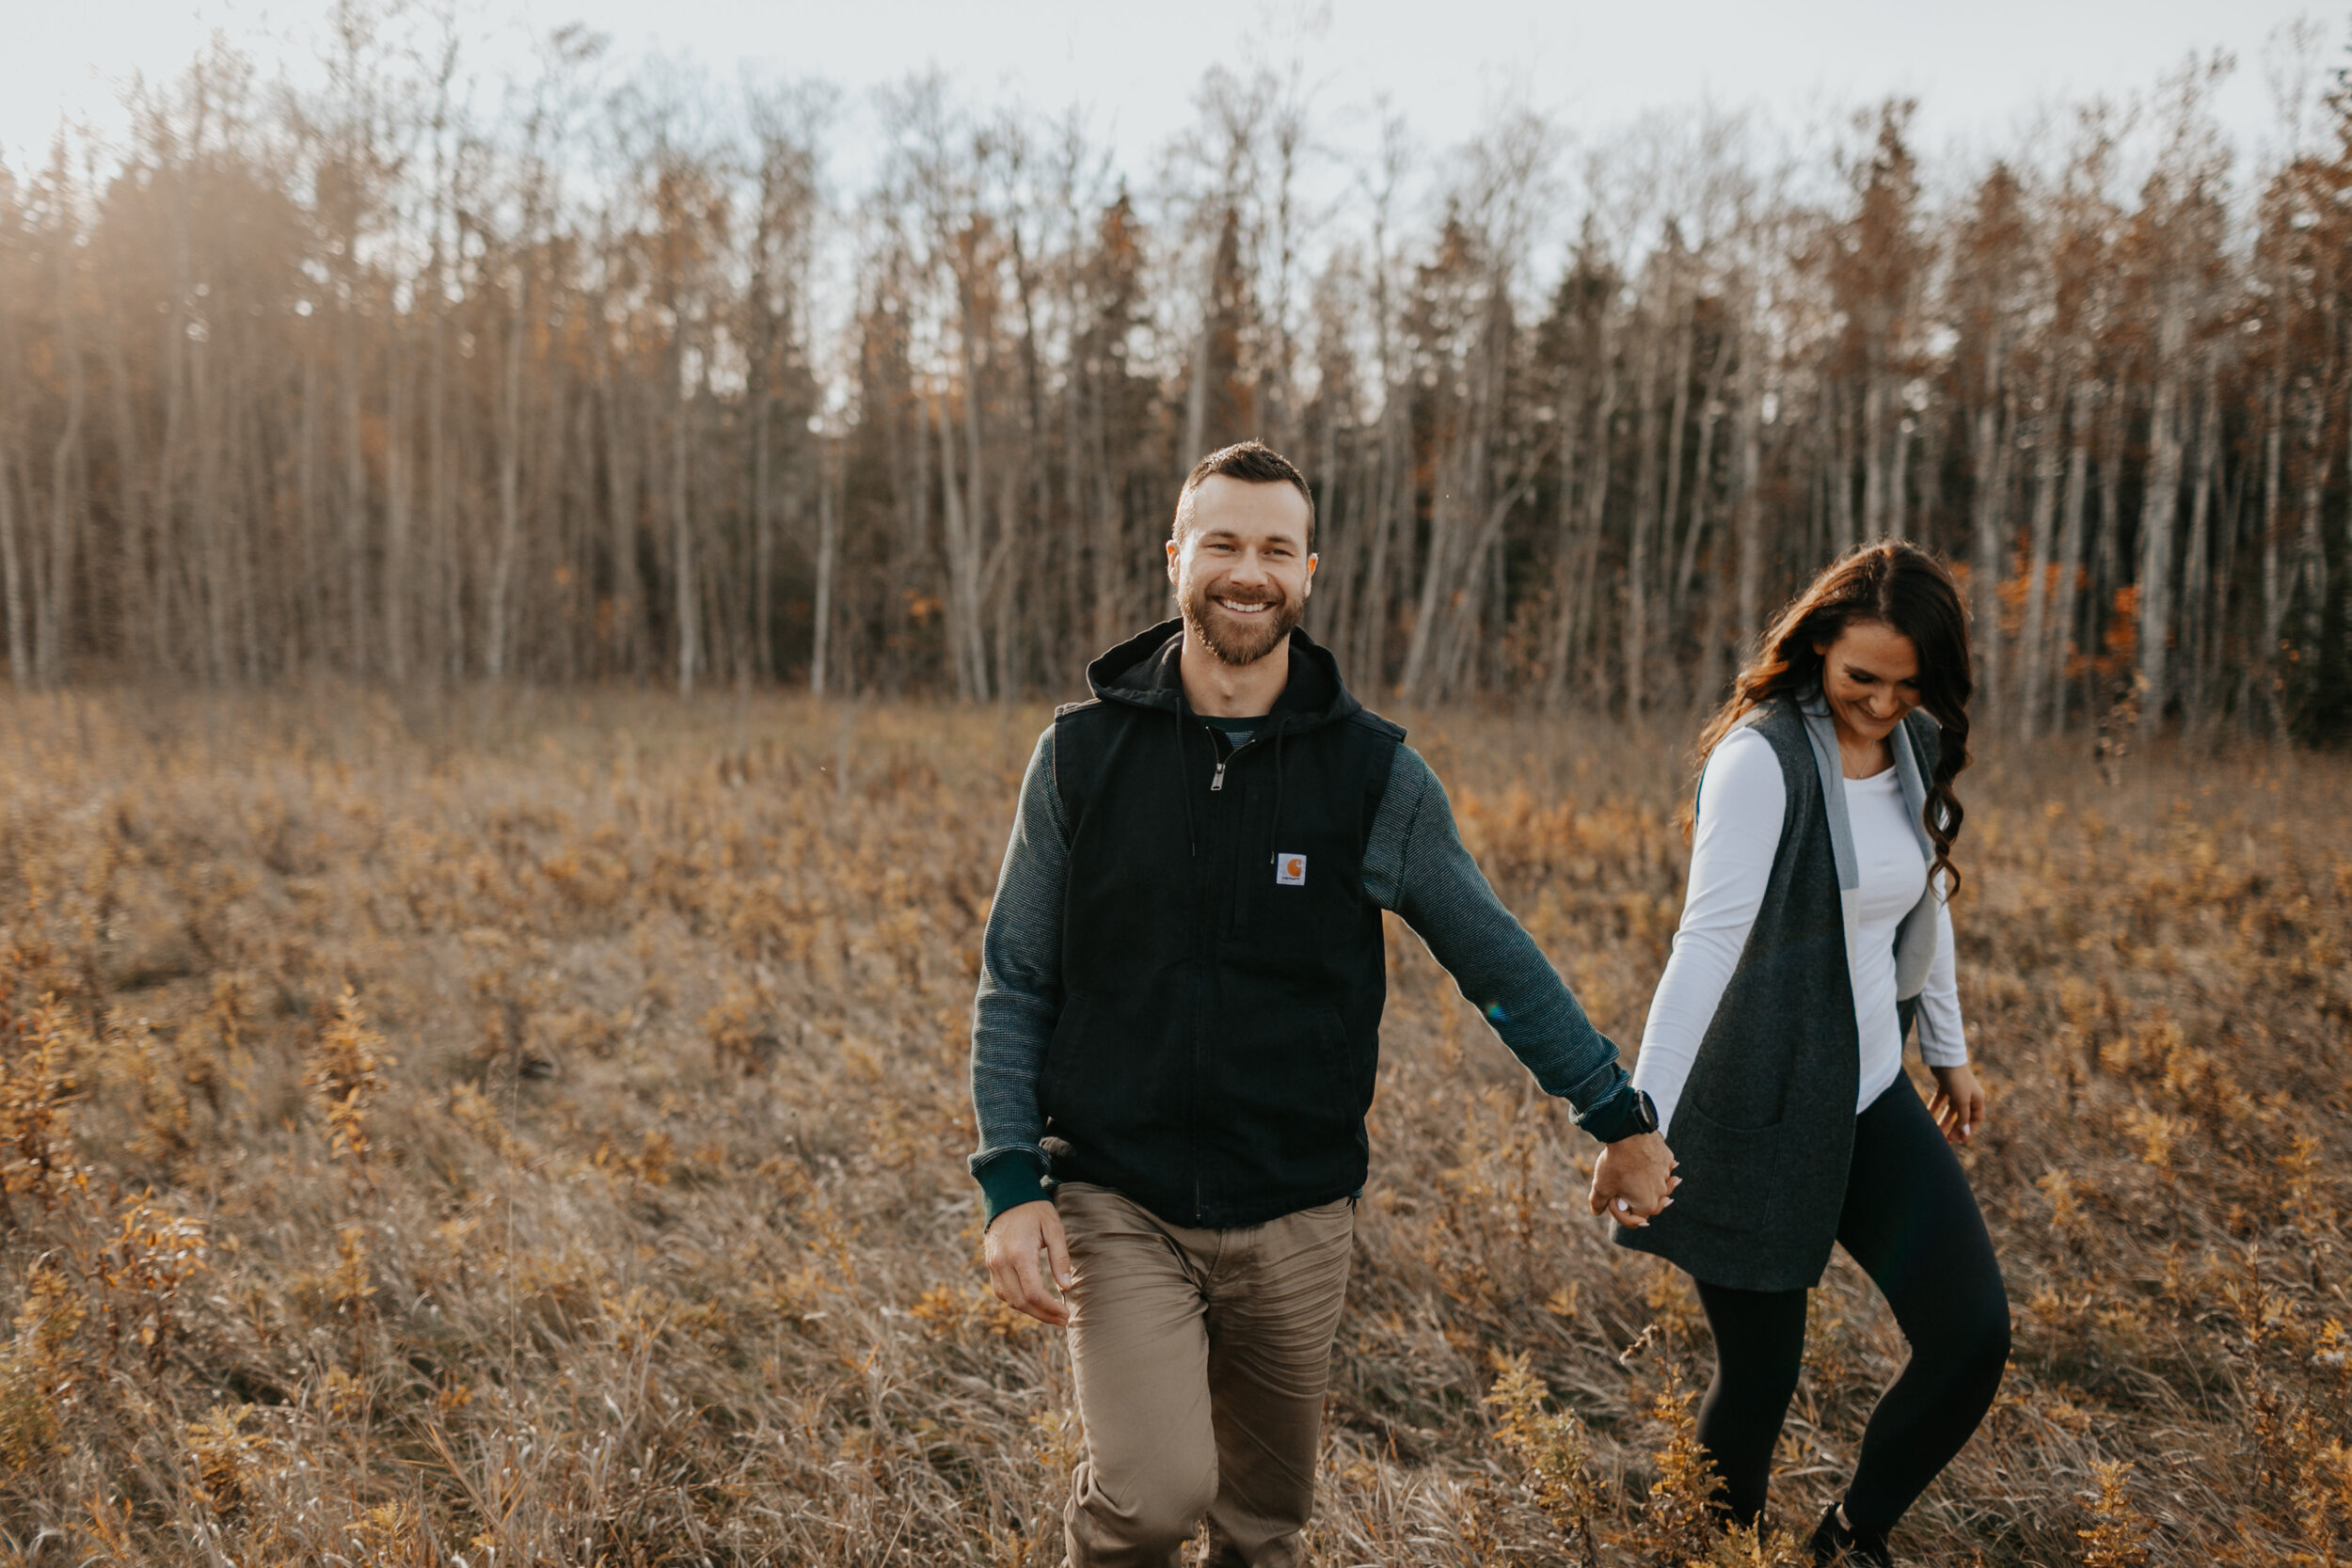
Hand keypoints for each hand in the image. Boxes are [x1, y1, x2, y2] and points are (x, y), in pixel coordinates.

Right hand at [982, 1199, 1072, 1325]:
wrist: (1007, 1196)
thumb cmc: (1034, 1210)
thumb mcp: (1054, 1228)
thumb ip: (1060, 1258)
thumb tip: (1066, 1287)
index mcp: (1019, 1253)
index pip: (1034, 1293)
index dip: (1050, 1309)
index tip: (1066, 1314)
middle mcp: (1002, 1262)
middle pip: (1021, 1302)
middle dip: (1043, 1316)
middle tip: (1063, 1320)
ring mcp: (993, 1265)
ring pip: (1010, 1300)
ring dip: (1031, 1312)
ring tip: (1052, 1315)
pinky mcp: (991, 1265)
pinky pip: (1002, 1292)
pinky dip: (1018, 1302)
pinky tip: (1034, 1304)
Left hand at [1588, 1131, 1678, 1225]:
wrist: (1629, 1134)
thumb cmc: (1616, 1163)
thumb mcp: (1601, 1186)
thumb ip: (1598, 1203)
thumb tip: (1597, 1212)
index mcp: (1647, 1205)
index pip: (1635, 1220)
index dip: (1620, 1214)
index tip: (1611, 1201)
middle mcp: (1661, 1193)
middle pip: (1653, 1206)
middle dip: (1639, 1204)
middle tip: (1632, 1201)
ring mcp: (1666, 1175)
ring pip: (1661, 1186)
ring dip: (1653, 1188)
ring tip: (1650, 1186)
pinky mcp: (1668, 1160)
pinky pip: (1665, 1168)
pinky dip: (1659, 1169)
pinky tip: (1655, 1167)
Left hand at [1927, 1062, 1985, 1145]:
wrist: (1945, 1058)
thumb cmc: (1957, 1079)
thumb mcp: (1961, 1100)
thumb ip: (1963, 1117)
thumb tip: (1965, 1133)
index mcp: (1977, 1099)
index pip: (1976, 1119)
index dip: (1968, 1130)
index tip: (1959, 1140)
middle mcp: (1969, 1095)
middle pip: (1962, 1116)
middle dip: (1954, 1128)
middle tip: (1945, 1140)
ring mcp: (1957, 1090)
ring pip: (1950, 1109)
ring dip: (1943, 1120)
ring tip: (1935, 1132)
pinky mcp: (1945, 1085)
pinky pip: (1940, 1100)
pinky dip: (1935, 1107)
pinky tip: (1927, 1116)